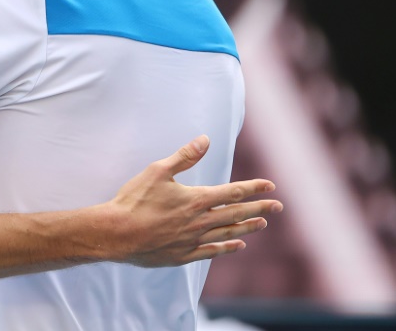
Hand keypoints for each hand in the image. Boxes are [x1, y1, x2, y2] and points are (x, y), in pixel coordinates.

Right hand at [101, 135, 281, 266]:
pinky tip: (238, 245)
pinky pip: (213, 252)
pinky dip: (228, 247)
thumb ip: (184, 156)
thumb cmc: (134, 199)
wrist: (117, 233)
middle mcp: (200, 221)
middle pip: (236, 213)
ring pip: (228, 233)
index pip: (232, 192)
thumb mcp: (157, 171)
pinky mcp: (183, 255)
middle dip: (259, 207)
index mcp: (196, 199)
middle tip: (278, 206)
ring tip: (262, 223)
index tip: (270, 186)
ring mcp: (193, 240)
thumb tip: (205, 140)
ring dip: (247, 227)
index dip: (253, 188)